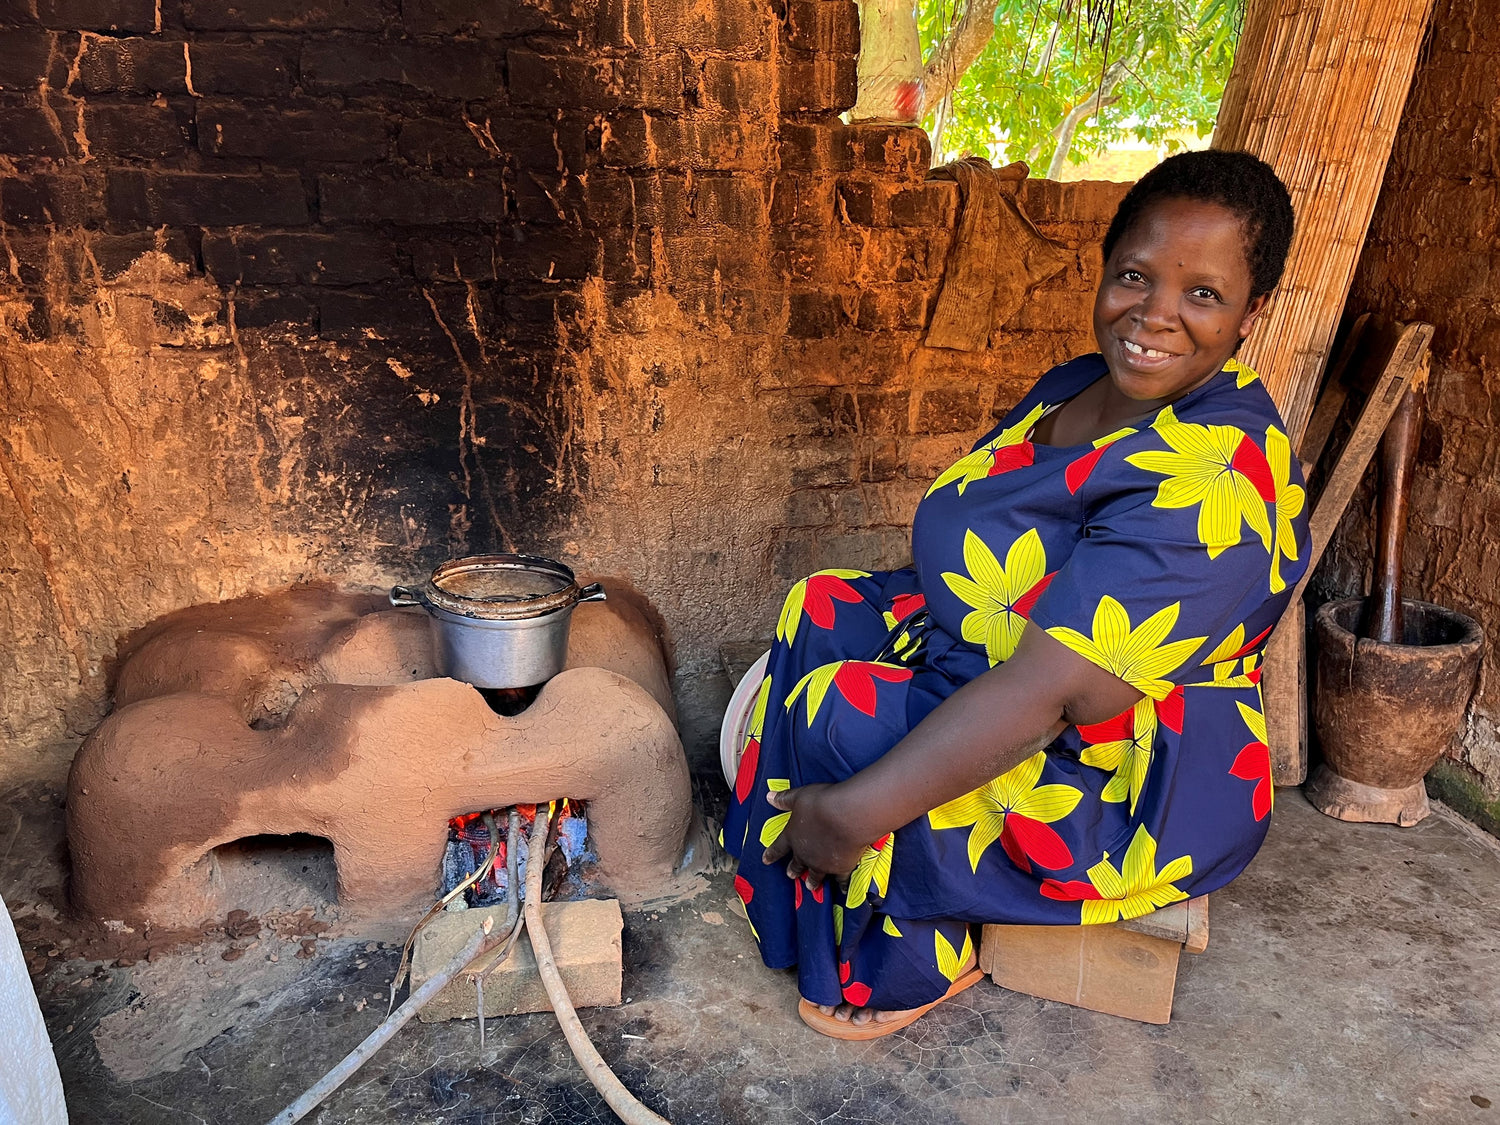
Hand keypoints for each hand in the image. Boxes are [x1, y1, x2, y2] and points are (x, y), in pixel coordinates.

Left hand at [761, 784, 877, 890]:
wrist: (847, 816)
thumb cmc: (822, 803)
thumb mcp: (799, 797)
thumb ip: (784, 799)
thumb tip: (768, 797)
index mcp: (792, 836)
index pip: (778, 847)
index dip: (771, 854)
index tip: (765, 860)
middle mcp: (805, 853)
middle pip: (797, 864)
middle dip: (793, 869)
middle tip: (790, 875)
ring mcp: (823, 862)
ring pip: (815, 875)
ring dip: (813, 880)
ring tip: (811, 886)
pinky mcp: (841, 867)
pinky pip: (840, 879)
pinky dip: (842, 885)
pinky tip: (843, 890)